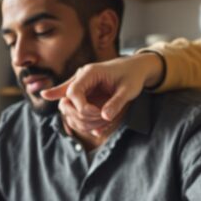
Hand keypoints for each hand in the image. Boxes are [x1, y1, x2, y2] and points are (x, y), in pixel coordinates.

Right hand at [41, 53, 163, 133]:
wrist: (135, 69)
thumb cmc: (132, 75)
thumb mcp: (129, 89)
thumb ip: (116, 102)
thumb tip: (105, 117)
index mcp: (89, 73)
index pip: (72, 92)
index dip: (82, 107)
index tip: (98, 114)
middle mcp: (80, 80)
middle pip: (65, 101)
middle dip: (81, 116)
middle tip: (102, 120)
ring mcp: (80, 89)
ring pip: (68, 109)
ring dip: (82, 121)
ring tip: (104, 125)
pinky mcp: (83, 97)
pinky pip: (75, 111)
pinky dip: (83, 122)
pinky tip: (97, 131)